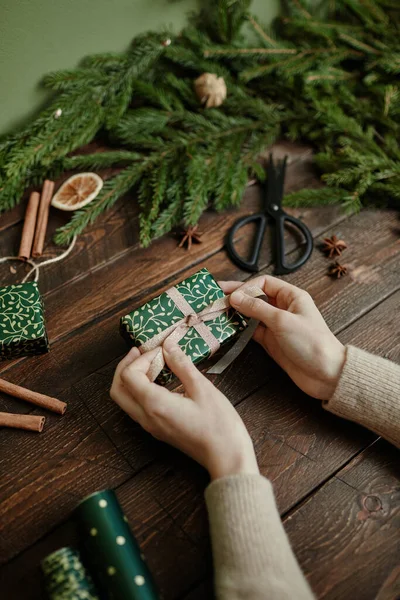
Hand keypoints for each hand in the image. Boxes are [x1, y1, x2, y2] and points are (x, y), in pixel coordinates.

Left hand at [110, 339, 258, 480]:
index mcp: (154, 405)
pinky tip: (160, 380)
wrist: (226, 457)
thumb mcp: (202, 388)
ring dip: (132, 379)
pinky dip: (140, 389)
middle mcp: (146, 417)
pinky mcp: (158, 429)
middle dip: (125, 367)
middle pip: (118, 390)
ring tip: (151, 364)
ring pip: (125, 400)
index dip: (141, 358)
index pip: (129, 376)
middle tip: (142, 353)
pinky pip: (137, 407)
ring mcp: (151, 426)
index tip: (161, 351)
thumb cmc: (219, 425)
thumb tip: (168, 345)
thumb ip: (181, 365)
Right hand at [221, 276, 345, 400]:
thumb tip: (235, 297)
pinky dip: (239, 328)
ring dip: (235, 313)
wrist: (326, 374)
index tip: (231, 295)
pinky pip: (251, 330)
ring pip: (251, 314)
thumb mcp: (282, 321)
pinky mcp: (271, 341)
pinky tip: (226, 327)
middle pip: (255, 297)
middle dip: (236, 297)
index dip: (246, 287)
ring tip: (216, 312)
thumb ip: (257, 308)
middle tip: (214, 297)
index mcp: (291, 296)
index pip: (264, 283)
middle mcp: (283, 308)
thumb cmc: (311, 343)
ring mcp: (276, 325)